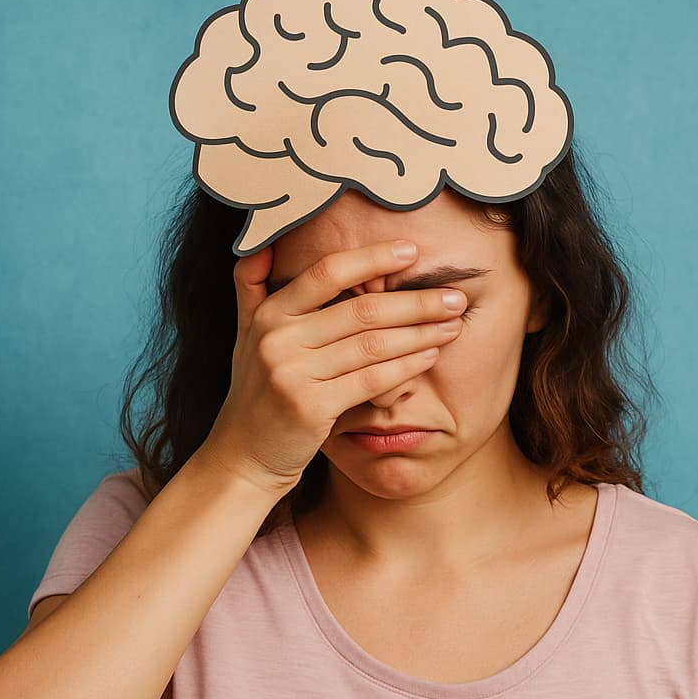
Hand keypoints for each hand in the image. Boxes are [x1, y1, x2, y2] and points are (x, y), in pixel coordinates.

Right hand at [201, 239, 466, 493]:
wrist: (243, 455)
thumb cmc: (257, 391)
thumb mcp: (245, 335)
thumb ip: (251, 287)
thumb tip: (259, 243)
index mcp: (268, 313)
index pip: (326, 273)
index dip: (371, 258)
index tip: (411, 251)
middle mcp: (276, 339)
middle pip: (360, 310)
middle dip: (415, 302)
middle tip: (455, 296)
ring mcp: (292, 374)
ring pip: (372, 345)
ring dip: (420, 333)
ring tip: (452, 324)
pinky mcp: (311, 408)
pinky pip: (371, 380)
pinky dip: (406, 366)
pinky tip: (430, 356)